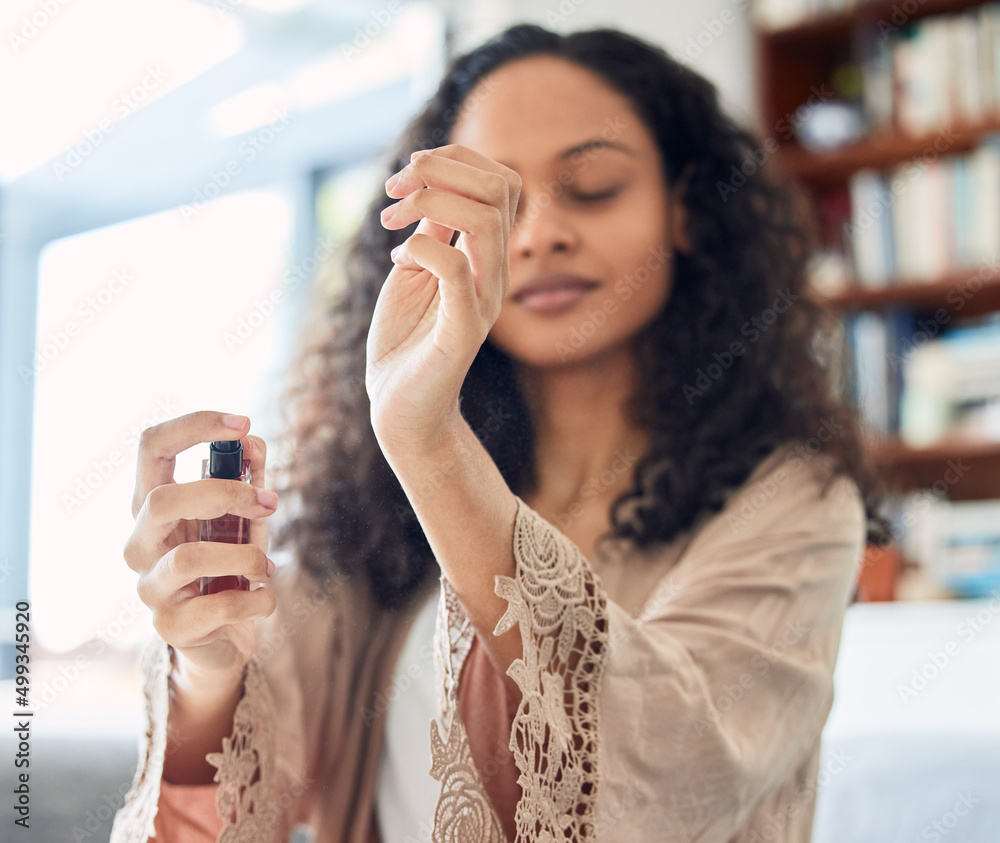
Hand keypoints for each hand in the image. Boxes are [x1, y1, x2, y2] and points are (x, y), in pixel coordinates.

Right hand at [123, 411, 278, 689]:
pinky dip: (256, 599)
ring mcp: (149, 587)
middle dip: (225, 493)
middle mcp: (140, 543)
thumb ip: (248, 477)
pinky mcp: (169, 627)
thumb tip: (253, 444)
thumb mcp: (244, 517)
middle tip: (270, 503)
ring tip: (268, 567)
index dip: (195, 425)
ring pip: (188, 558)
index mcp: (153, 504)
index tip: (245, 424)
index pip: (151, 446)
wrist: (222, 638)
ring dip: (245, 556)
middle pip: (162, 499)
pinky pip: (216, 607)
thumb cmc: (230, 564)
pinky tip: (265, 598)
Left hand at [366, 144, 520, 455]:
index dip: (455, 159)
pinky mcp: (464, 329)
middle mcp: (495, 271)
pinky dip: (421, 248)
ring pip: (485, 219)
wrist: (400, 406)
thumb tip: (431, 185)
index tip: (406, 174)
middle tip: (394, 189)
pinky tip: (398, 259)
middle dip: (442, 167)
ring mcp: (483, 299)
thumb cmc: (405, 339)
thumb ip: (431, 230)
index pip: (500, 181)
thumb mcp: (415, 269)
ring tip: (391, 217)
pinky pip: (457, 268)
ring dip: (430, 201)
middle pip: (501, 186)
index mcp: (486, 254)